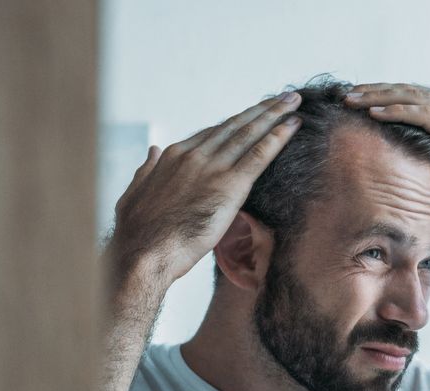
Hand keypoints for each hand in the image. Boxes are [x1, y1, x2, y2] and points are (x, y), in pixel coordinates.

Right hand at [108, 92, 303, 282]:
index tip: (253, 115)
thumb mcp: (135, 192)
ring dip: (275, 115)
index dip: (236, 123)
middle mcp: (194, 155)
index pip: (212, 134)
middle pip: (235, 126)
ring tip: (293, 102)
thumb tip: (152, 151)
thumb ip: (147, 169)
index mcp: (173, 156)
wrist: (142, 253)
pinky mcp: (229, 185)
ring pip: (250, 134)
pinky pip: (259, 155)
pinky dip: (278, 138)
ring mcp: (212, 168)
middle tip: (283, 97)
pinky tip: (293, 126)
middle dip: (261, 110)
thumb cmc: (138, 233)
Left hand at [342, 83, 429, 227]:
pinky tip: (375, 114)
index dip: (384, 94)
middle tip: (347, 93)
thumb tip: (410, 151)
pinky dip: (396, 111)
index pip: (413, 96)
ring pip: (411, 97)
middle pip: (408, 90)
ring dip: (379, 97)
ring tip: (352, 100)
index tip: (358, 98)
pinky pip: (422, 115)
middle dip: (375, 90)